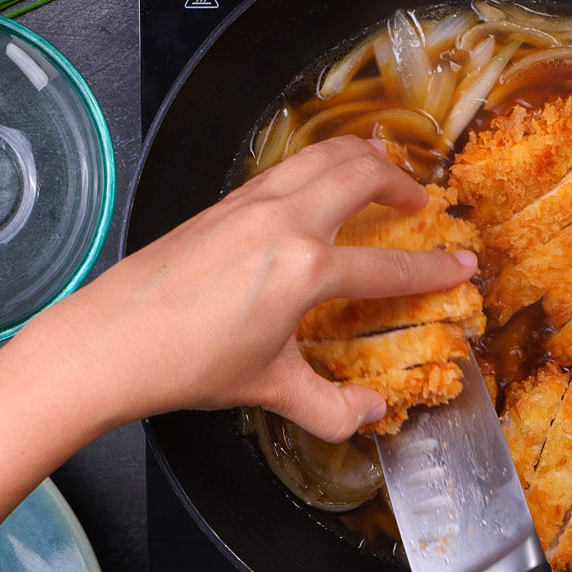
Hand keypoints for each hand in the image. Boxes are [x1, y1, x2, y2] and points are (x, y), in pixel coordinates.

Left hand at [35, 135, 476, 441]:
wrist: (110, 341)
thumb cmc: (189, 364)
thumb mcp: (269, 389)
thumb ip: (329, 406)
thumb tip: (369, 415)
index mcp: (303, 269)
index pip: (387, 267)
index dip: (433, 269)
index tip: (461, 264)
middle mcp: (281, 221)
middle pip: (359, 176)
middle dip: (399, 182)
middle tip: (418, 200)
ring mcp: (248, 204)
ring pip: (318, 156)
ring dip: (357, 156)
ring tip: (377, 165)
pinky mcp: (220, 203)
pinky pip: (283, 168)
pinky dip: (314, 164)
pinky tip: (310, 185)